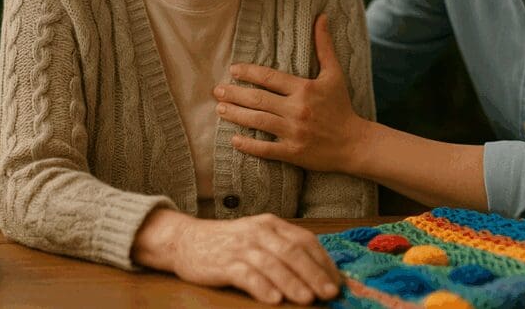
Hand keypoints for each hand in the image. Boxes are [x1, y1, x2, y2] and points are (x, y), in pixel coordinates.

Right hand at [173, 212, 340, 304]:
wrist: (187, 240)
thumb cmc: (230, 243)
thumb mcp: (259, 238)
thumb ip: (284, 250)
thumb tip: (317, 273)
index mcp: (272, 225)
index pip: (305, 240)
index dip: (324, 262)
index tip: (337, 281)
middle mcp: (260, 232)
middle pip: (293, 252)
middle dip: (314, 274)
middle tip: (329, 293)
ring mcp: (242, 246)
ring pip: (273, 264)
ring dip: (293, 283)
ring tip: (308, 299)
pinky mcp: (225, 262)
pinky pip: (247, 275)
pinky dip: (262, 287)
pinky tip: (274, 299)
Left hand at [217, 14, 364, 172]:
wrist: (354, 143)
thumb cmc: (342, 106)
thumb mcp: (334, 74)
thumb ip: (324, 45)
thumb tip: (321, 16)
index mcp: (304, 89)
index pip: (269, 77)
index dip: (248, 72)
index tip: (233, 70)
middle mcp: (297, 109)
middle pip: (258, 99)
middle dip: (234, 93)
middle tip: (216, 90)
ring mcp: (294, 132)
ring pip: (258, 121)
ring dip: (236, 115)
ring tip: (220, 109)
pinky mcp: (293, 152)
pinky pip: (265, 149)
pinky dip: (248, 145)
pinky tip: (234, 140)